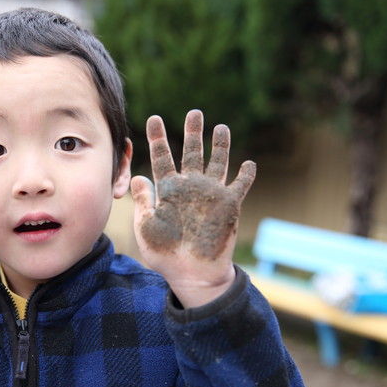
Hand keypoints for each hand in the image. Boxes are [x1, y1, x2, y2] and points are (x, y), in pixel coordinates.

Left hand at [131, 110, 255, 307]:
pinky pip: (240, 185)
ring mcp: (211, 194)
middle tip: (195, 112)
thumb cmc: (164, 254)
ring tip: (221, 127)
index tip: (153, 118)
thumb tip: (138, 177)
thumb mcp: (147, 227)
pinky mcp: (229, 205)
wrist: (191, 274)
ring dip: (220, 145)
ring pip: (217, 162)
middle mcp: (190, 187)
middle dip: (193, 132)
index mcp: (168, 189)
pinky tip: (248, 162)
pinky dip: (246, 174)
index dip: (158, 138)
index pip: (162, 157)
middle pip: (192, 152)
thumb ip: (144, 202)